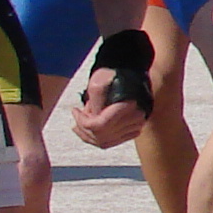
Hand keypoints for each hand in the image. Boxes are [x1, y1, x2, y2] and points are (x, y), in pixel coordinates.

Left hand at [72, 27, 154, 147]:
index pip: (99, 126)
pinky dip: (100, 139)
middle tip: (78, 116)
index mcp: (128, 105)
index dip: (82, 122)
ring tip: (82, 122)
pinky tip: (92, 129)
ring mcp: (137, 124)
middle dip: (84, 128)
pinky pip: (114, 141)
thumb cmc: (114, 73)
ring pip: (106, 142)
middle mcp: (136, 117)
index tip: (75, 111)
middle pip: (101, 137)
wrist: (131, 70)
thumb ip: (94, 103)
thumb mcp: (98, 82)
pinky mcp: (136, 127)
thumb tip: (91, 121)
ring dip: (90, 135)